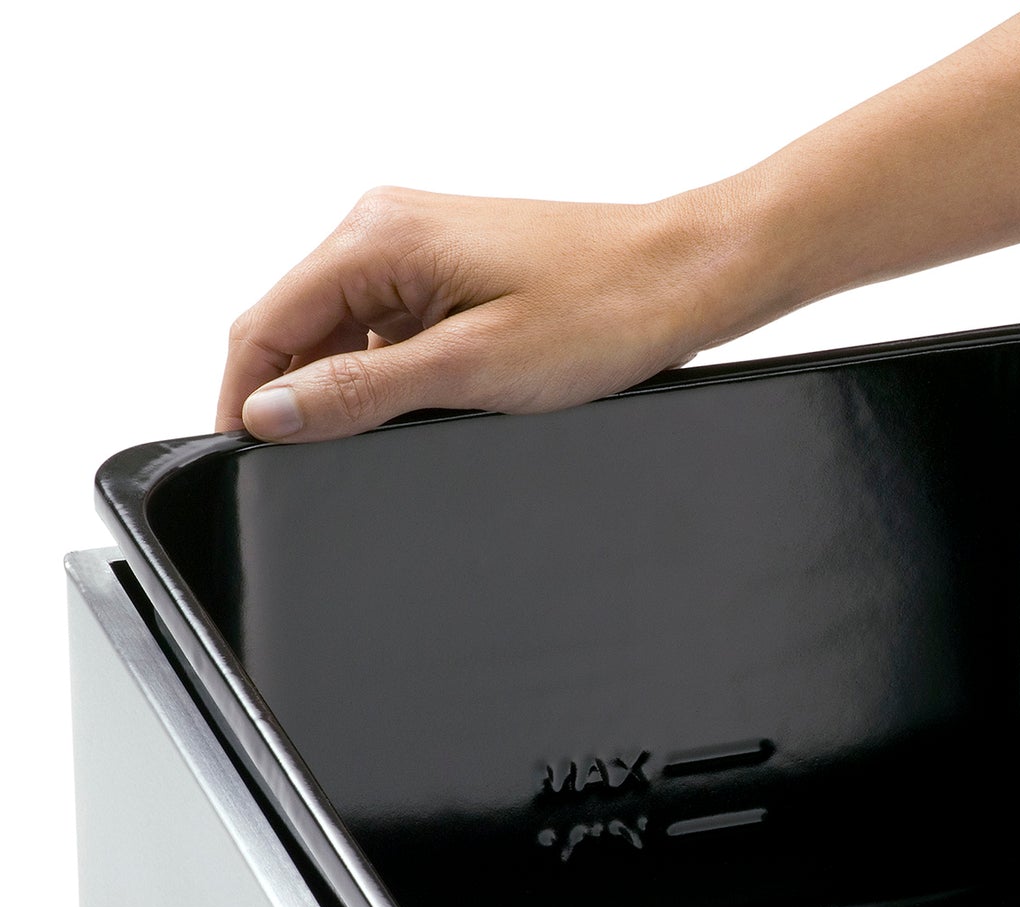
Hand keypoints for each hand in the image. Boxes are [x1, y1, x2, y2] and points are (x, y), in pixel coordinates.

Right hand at [216, 184, 780, 441]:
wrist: (684, 278)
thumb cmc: (602, 311)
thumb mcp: (471, 369)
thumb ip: (363, 390)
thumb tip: (273, 413)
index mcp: (374, 238)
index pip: (263, 326)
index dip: (244, 402)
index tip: (245, 463)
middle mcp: (383, 229)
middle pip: (297, 330)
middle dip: (297, 400)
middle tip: (315, 473)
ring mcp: (419, 249)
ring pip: (346, 335)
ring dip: (352, 390)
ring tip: (394, 442)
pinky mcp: (454, 273)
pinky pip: (393, 330)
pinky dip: (396, 376)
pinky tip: (436, 411)